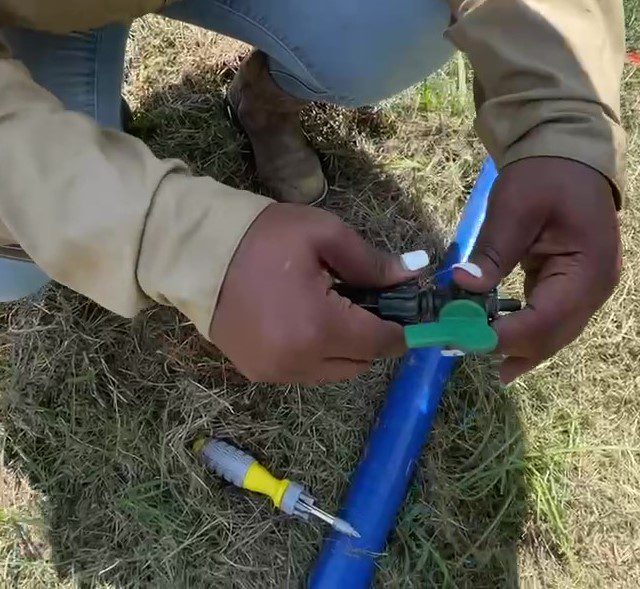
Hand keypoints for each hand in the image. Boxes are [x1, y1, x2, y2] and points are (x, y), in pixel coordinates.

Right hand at [210, 203, 420, 383]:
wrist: (193, 251)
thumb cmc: (263, 237)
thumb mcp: (324, 235)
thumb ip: (371, 262)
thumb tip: (412, 275)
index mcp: (319, 329)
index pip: (382, 343)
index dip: (401, 327)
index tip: (408, 309)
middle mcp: (299, 362)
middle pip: (361, 362)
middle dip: (372, 336)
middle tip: (364, 301)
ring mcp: (275, 373)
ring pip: (334, 372)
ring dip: (345, 348)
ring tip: (331, 308)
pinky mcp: (257, 374)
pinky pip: (306, 372)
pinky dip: (317, 354)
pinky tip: (305, 320)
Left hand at [454, 157, 621, 382]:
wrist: (571, 152)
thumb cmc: (545, 174)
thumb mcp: (515, 207)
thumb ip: (493, 251)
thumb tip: (463, 287)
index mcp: (589, 269)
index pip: (546, 319)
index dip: (506, 335)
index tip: (464, 337)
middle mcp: (596, 288)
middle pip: (553, 335)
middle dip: (511, 348)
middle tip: (463, 349)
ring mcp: (590, 289)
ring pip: (555, 334)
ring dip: (520, 348)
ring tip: (483, 360)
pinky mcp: (576, 286)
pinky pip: (552, 319)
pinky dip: (527, 332)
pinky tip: (502, 344)